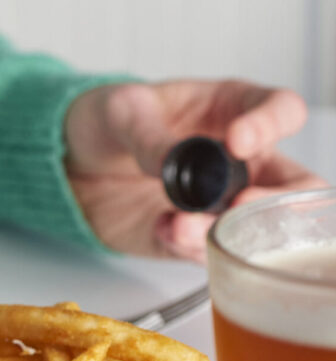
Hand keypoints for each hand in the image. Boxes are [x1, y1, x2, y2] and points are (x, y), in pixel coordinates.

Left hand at [63, 80, 327, 260]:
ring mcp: (218, 203)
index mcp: (232, 110)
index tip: (239, 139)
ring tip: (185, 223)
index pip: (281, 111)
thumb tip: (171, 161)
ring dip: (229, 232)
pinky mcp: (189, 236)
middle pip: (294, 184)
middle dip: (279, 200)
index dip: (271, 125)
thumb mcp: (121, 112)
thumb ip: (149, 135)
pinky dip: (189, 245)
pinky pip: (206, 250)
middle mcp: (239, 161)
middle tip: (240, 204)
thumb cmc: (105, 122)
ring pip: (257, 228)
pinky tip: (167, 230)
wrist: (67, 164)